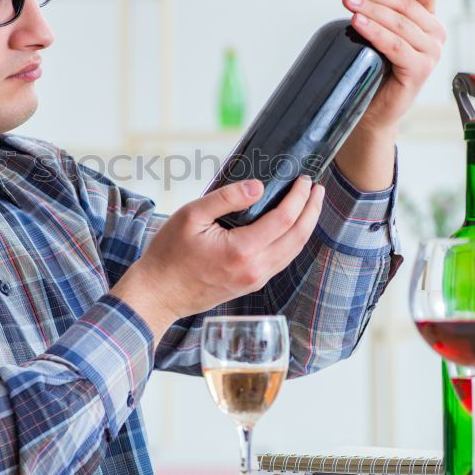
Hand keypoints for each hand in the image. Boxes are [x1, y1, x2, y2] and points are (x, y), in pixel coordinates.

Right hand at [111, 176, 324, 340]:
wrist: (158, 294)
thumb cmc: (169, 254)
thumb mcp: (191, 216)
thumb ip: (226, 198)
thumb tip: (258, 186)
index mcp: (242, 250)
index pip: (284, 219)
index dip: (298, 197)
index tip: (304, 180)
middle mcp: (255, 269)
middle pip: (298, 237)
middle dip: (311, 210)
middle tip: (316, 188)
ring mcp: (255, 280)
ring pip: (293, 251)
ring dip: (306, 226)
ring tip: (310, 204)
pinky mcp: (251, 285)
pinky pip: (281, 261)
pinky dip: (293, 241)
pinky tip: (291, 227)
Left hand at [341, 0, 446, 132]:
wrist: (371, 108)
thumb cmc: (376, 66)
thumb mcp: (380, 22)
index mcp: (428, 18)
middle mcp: (434, 34)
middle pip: (405, 4)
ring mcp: (430, 54)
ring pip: (399, 24)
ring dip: (371, 10)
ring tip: (347, 3)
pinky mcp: (419, 72)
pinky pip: (395, 46)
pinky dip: (375, 33)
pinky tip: (358, 24)